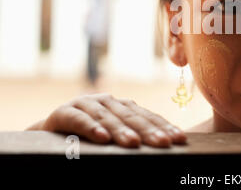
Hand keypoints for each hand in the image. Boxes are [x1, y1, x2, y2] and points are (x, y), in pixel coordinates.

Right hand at [41, 93, 186, 147]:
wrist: (50, 135)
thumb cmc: (90, 139)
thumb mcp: (114, 137)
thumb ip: (135, 139)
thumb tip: (165, 150)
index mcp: (124, 106)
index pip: (148, 116)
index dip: (164, 127)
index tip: (180, 139)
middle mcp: (108, 101)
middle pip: (132, 116)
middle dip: (149, 130)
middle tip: (164, 143)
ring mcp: (86, 104)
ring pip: (108, 117)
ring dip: (122, 130)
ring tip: (134, 144)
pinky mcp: (64, 112)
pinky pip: (79, 120)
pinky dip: (91, 128)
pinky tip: (102, 138)